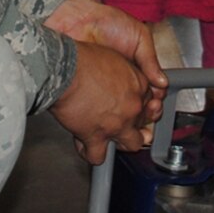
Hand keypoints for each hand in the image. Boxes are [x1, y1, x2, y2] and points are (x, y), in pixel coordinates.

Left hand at [47, 0, 165, 120]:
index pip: (150, 91)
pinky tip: (109, 116)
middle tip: (146, 111)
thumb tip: (162, 82)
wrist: (79, 20)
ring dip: (126, 117)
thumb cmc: (108, 22)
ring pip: (118, 112)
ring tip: (130, 116)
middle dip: (144, 112)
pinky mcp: (88, 91)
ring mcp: (105, 88)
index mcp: (137, 68)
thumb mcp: (139, 36)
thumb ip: (150, 59)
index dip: (155, 100)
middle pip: (137, 105)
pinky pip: (97, 109)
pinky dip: (103, 116)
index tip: (155, 103)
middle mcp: (121, 80)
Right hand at [52, 40, 155, 163]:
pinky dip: (92, 154)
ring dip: (122, 142)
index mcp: (138, 84)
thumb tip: (117, 79)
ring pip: (131, 144)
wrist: (64, 70)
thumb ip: (122, 71)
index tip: (130, 104)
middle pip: (142, 122)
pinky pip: (99, 156)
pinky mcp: (97, 137)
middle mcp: (132, 106)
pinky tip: (87, 147)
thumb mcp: (112, 56)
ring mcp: (117, 124)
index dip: (139, 103)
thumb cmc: (82, 59)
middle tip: (120, 119)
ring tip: (112, 138)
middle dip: (132, 123)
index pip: (149, 99)